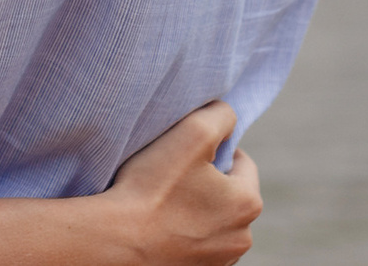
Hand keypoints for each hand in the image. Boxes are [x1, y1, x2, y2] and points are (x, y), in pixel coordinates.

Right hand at [72, 102, 260, 265]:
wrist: (118, 240)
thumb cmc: (153, 186)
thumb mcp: (192, 132)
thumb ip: (220, 115)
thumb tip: (227, 115)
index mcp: (249, 203)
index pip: (242, 161)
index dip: (214, 148)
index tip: (186, 151)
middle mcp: (242, 237)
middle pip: (229, 193)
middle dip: (206, 180)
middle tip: (173, 173)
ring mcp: (220, 259)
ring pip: (214, 219)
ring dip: (196, 207)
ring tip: (164, 199)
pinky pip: (197, 241)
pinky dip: (184, 230)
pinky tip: (161, 222)